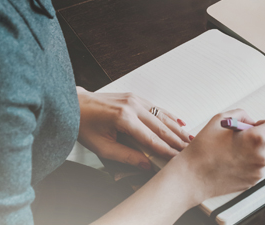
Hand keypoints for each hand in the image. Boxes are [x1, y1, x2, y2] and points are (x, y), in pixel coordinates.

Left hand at [76, 87, 191, 169]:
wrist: (75, 104)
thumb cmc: (85, 126)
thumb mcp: (101, 147)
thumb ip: (125, 156)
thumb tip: (145, 165)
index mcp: (123, 118)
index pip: (151, 138)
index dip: (166, 150)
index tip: (177, 159)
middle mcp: (132, 106)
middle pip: (161, 126)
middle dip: (176, 140)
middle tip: (190, 150)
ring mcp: (135, 99)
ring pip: (162, 116)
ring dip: (176, 129)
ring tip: (189, 139)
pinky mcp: (135, 97)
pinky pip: (157, 108)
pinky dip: (170, 116)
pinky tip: (180, 123)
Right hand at [169, 108, 264, 203]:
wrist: (193, 176)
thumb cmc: (204, 148)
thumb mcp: (220, 119)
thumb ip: (241, 115)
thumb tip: (251, 122)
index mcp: (257, 138)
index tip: (254, 126)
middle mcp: (262, 156)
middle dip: (258, 137)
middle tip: (238, 138)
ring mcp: (258, 171)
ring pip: (263, 155)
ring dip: (253, 150)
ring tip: (232, 151)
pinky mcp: (252, 182)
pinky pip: (256, 167)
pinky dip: (248, 163)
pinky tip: (231, 162)